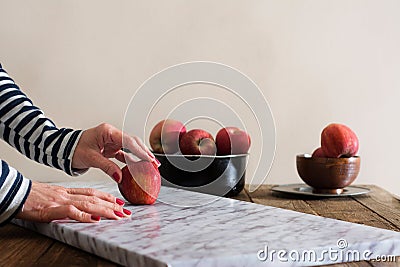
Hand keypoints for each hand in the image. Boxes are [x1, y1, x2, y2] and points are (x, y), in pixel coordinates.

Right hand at [16, 181, 130, 222]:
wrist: (15, 192)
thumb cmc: (31, 195)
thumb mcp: (52, 195)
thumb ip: (65, 199)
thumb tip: (76, 207)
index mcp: (67, 191)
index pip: (91, 192)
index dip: (107, 196)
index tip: (118, 201)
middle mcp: (67, 194)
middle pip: (94, 198)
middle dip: (112, 205)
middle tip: (126, 211)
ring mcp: (61, 201)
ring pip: (88, 204)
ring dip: (105, 210)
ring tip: (118, 216)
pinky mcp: (53, 208)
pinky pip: (72, 212)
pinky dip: (85, 216)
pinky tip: (95, 220)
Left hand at [72, 123, 155, 182]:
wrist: (65, 149)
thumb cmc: (74, 149)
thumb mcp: (91, 158)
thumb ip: (107, 167)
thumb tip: (120, 177)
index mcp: (107, 132)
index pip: (128, 141)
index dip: (140, 151)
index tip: (149, 159)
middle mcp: (112, 134)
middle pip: (133, 143)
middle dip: (145, 153)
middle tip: (154, 164)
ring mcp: (113, 141)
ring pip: (131, 148)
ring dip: (140, 157)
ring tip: (150, 166)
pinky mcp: (112, 148)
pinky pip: (125, 154)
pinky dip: (132, 160)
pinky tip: (138, 167)